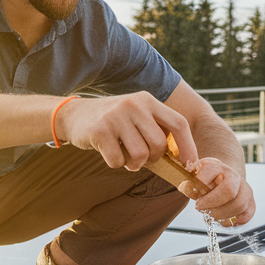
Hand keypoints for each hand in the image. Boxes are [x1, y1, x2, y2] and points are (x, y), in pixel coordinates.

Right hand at [55, 92, 198, 171]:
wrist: (74, 115)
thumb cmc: (113, 122)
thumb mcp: (136, 116)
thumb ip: (156, 129)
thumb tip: (183, 159)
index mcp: (147, 100)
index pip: (178, 123)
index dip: (188, 146)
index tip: (190, 163)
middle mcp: (134, 105)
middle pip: (159, 143)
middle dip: (153, 158)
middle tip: (141, 158)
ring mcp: (116, 116)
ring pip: (140, 155)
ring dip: (134, 163)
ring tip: (125, 155)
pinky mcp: (100, 130)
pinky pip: (118, 161)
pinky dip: (116, 163)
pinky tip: (108, 152)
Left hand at [183, 157, 254, 226]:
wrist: (222, 177)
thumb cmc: (205, 179)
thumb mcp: (194, 174)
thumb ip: (188, 180)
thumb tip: (187, 187)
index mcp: (217, 166)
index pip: (211, 173)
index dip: (200, 187)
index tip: (193, 195)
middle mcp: (233, 175)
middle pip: (229, 191)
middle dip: (212, 203)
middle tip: (201, 208)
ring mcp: (244, 188)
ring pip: (239, 205)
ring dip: (221, 215)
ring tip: (210, 215)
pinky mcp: (250, 201)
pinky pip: (248, 213)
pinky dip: (237, 220)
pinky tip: (225, 221)